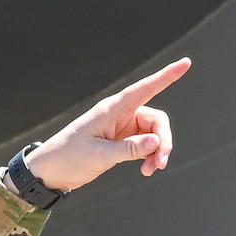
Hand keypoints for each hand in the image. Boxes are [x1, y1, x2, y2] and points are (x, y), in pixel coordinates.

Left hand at [23, 57, 190, 192]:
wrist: (49, 171)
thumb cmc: (68, 157)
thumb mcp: (99, 156)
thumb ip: (129, 149)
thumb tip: (157, 142)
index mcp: (112, 109)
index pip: (145, 88)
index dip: (167, 76)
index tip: (186, 63)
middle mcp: (120, 115)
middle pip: (156, 120)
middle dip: (163, 141)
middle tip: (160, 164)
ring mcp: (122, 128)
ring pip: (153, 134)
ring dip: (157, 152)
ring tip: (152, 171)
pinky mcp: (121, 142)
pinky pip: (145, 145)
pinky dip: (149, 157)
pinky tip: (146, 170)